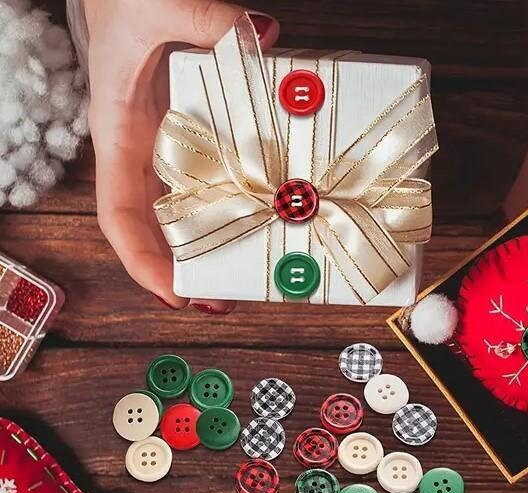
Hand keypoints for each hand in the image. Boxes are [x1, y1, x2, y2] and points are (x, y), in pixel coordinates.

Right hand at [84, 0, 278, 312]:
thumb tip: (261, 36)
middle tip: (226, 298)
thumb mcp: (157, 5)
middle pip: (159, 224)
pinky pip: (221, 173)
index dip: (141, 258)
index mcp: (121, 132)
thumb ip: (203, 17)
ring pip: (192, 205)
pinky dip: (243, 197)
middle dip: (188, 265)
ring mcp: (173, 141)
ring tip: (256, 270)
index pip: (120, 212)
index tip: (172, 292)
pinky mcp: (200, 128)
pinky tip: (277, 210)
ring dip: (219, 240)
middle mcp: (146, 147)